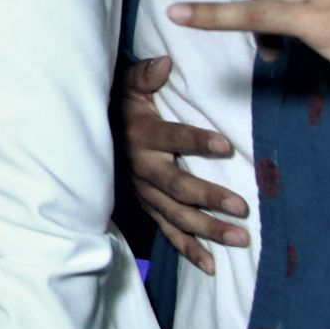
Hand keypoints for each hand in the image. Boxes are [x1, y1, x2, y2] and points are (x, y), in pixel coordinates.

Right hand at [122, 56, 248, 274]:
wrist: (87, 136)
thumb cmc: (116, 106)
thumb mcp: (125, 85)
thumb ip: (145, 76)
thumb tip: (165, 62)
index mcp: (141, 136)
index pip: (172, 138)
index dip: (197, 142)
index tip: (226, 146)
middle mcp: (142, 168)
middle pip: (177, 187)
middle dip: (210, 198)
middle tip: (242, 208)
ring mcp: (144, 192)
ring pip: (177, 216)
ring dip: (208, 229)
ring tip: (240, 239)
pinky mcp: (147, 207)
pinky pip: (167, 232)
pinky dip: (188, 250)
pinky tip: (213, 266)